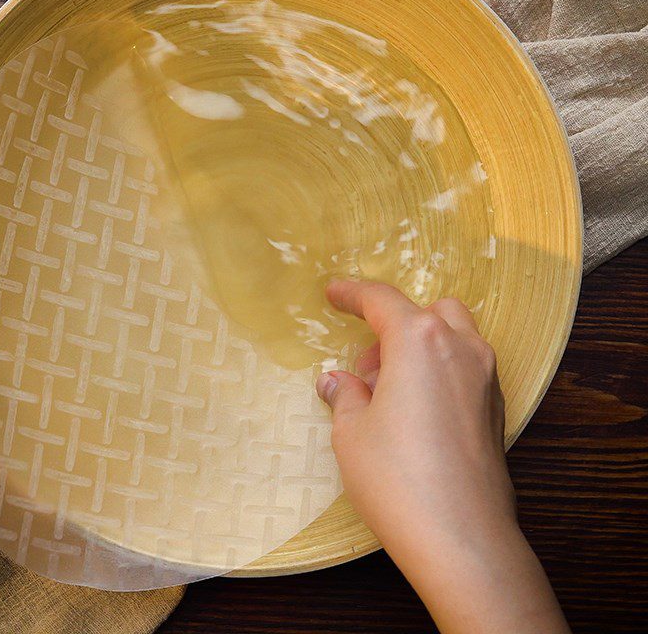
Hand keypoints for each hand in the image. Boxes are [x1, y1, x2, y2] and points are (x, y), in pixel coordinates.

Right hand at [317, 280, 568, 633]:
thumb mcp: (352, 432)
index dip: (352, 293)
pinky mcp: (497, 407)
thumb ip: (345, 395)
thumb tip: (336, 382)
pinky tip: (416, 410)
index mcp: (420, 339)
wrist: (461, 537)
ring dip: (419, 345)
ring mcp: (486, 377)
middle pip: (427, 312)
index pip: (381, 300)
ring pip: (453, 335)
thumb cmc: (396, 477)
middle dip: (394, 325)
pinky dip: (440, 369)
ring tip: (388, 390)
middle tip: (365, 364)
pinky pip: (466, 366)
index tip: (333, 293)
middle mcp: (461, 347)